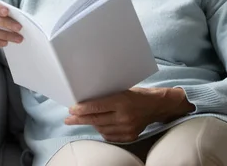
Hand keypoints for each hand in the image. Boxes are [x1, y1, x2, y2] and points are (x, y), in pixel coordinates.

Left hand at [64, 87, 194, 142]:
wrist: (157, 106)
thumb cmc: (138, 94)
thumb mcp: (122, 89)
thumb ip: (106, 96)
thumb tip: (86, 100)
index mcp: (121, 101)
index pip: (96, 106)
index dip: (81, 109)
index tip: (71, 110)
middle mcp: (124, 116)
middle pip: (96, 119)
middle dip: (79, 119)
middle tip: (68, 119)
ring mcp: (127, 128)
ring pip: (101, 129)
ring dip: (91, 124)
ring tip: (83, 120)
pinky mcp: (130, 136)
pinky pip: (110, 136)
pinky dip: (102, 130)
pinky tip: (98, 125)